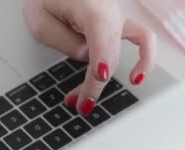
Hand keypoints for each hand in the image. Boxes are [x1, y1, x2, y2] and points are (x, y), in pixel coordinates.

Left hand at [24, 0, 155, 114]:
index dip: (100, 61)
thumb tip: (88, 58)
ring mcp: (116, 16)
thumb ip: (64, 41)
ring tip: (85, 101)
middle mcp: (109, 9)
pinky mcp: (118, 23)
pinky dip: (145, 59)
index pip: (100, 40)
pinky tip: (136, 78)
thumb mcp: (40, 20)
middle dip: (94, 84)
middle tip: (80, 105)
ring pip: (119, 53)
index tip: (98, 77)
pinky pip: (143, 40)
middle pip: (109, 54)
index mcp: (90, 6)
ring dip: (105, 79)